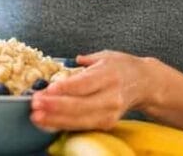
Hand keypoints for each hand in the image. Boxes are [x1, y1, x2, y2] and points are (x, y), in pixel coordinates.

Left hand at [31, 50, 155, 131]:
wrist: (147, 83)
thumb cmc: (122, 66)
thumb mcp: (105, 55)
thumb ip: (84, 60)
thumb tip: (62, 65)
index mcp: (109, 75)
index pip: (85, 83)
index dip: (66, 88)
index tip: (48, 89)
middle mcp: (112, 96)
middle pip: (81, 105)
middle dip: (55, 106)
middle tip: (35, 104)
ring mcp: (110, 112)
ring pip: (81, 119)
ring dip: (56, 119)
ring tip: (36, 117)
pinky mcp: (107, 123)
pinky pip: (83, 126)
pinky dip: (63, 125)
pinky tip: (48, 122)